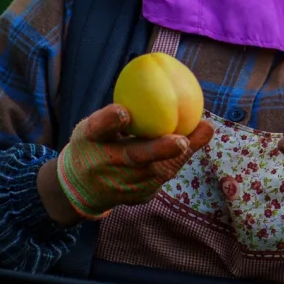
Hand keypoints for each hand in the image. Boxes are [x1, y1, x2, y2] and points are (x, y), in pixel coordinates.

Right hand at [53, 103, 212, 219]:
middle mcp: (102, 165)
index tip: (123, 113)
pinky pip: (162, 178)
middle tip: (181, 141)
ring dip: (180, 153)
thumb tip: (154, 86)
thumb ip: (115, 115)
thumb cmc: (94, 145)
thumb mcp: (94, 126)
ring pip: (156, 172)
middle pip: (133, 156)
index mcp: (88, 139)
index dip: (109, 121)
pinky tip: (195, 142)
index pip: (97, 129)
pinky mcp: (136, 197)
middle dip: (159, 150)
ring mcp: (120, 185)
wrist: (81, 189)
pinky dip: (179, 159)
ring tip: (203, 131)